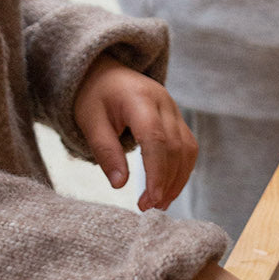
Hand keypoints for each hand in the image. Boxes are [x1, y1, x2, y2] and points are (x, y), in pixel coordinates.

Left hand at [73, 55, 197, 210]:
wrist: (107, 72)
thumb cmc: (95, 96)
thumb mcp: (90, 121)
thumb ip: (105, 151)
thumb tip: (120, 184)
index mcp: (139, 99)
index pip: (156, 139)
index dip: (156, 172)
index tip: (149, 199)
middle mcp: (164, 103)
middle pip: (175, 148)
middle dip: (166, 182)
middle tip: (148, 207)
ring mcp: (174, 111)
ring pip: (187, 150)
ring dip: (177, 180)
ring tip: (160, 203)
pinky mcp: (178, 121)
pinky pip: (188, 148)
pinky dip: (181, 171)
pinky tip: (167, 189)